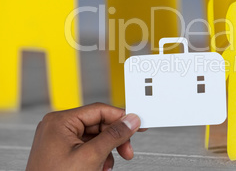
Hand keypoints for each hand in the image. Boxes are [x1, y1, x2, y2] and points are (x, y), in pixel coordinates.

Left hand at [26, 102, 142, 170]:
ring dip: (107, 150)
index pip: (99, 110)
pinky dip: (98, 157)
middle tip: (127, 150)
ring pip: (95, 137)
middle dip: (114, 139)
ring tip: (108, 165)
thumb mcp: (91, 156)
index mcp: (60, 121)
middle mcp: (58, 127)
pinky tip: (101, 168)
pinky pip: (87, 147)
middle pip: (98, 124)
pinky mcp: (62, 152)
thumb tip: (130, 121)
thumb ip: (113, 135)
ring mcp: (58, 139)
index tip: (136, 124)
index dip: (121, 117)